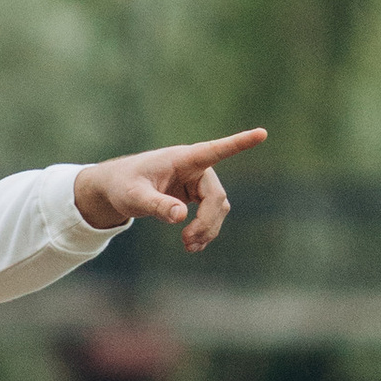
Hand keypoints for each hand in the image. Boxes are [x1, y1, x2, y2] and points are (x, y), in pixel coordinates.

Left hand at [71, 131, 265, 253]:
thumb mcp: (133, 197)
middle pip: (217, 197)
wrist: (117, 188)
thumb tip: (181, 217)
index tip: (262, 132)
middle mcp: (196, 168)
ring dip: (207, 230)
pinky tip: (193, 246)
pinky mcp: (197, 195)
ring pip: (218, 208)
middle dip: (206, 222)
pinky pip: (212, 214)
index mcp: (183, 159)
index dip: (239, 143)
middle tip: (186, 242)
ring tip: (187, 247)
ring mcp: (199, 182)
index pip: (215, 150)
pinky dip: (205, 231)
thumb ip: (155, 205)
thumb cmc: (123, 185)